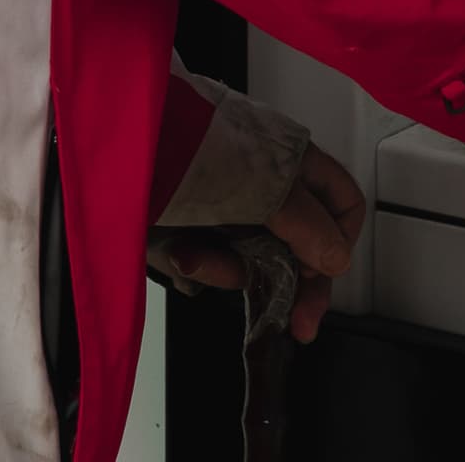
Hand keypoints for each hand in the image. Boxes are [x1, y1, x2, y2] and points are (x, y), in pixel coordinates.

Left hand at [146, 144, 366, 342]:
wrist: (124, 140)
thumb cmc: (198, 145)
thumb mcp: (268, 188)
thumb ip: (309, 226)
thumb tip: (337, 259)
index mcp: (294, 162)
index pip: (340, 205)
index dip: (338, 243)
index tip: (322, 275)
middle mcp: (266, 183)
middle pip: (298, 243)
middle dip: (289, 282)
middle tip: (297, 323)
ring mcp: (229, 204)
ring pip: (250, 258)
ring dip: (226, 267)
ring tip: (193, 256)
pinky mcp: (194, 222)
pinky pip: (210, 257)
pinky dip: (195, 259)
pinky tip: (180, 253)